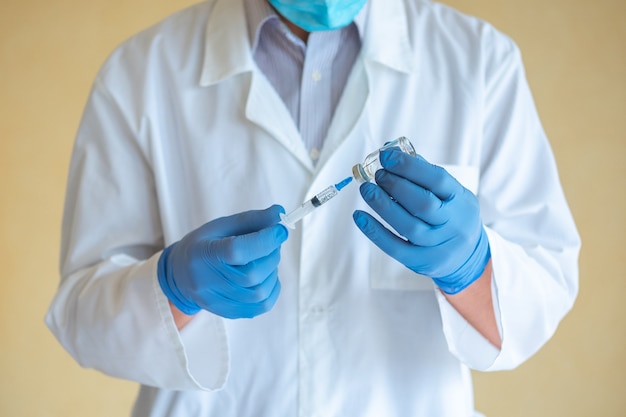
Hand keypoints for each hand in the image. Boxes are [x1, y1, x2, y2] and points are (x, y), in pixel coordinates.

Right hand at [158, 205, 288, 317]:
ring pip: (261, 291)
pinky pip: (263, 304)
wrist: (181, 276)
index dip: (264, 240)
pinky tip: (265, 274)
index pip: (237, 250)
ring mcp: (219, 302)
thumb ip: (251, 220)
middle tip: (272, 241)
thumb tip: (279, 214)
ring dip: (272, 270)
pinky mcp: (231, 313)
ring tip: (264, 258)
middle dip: (271, 253)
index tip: (280, 229)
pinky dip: (272, 286)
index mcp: (203, 254)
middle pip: (252, 273)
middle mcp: (208, 282)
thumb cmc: (203, 245)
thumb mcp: (221, 226)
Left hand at [353, 149, 489, 293]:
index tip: (386, 156)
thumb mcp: (451, 193)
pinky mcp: (423, 262)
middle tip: (378, 174)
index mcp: (461, 200)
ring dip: (383, 205)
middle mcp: (454, 224)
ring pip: (408, 226)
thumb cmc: (452, 216)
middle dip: (395, 185)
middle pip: (423, 204)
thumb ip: (424, 173)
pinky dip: (375, 232)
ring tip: (367, 190)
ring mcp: (439, 246)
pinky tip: (360, 217)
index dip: (409, 166)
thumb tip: (391, 152)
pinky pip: (396, 248)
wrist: (468, 256)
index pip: (437, 179)